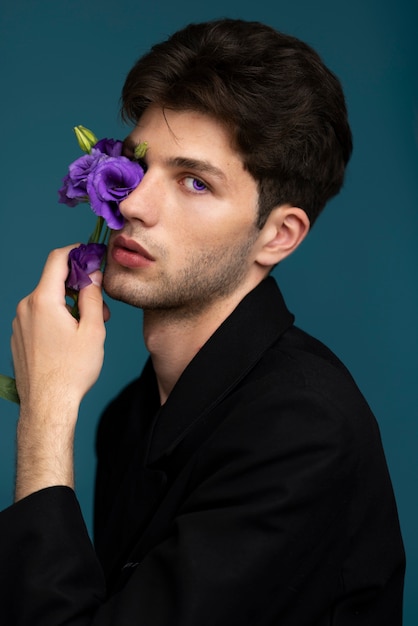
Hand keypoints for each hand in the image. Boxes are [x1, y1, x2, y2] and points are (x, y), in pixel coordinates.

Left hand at [11, 245, 108, 499]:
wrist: (47, 405)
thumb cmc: (72, 371)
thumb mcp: (93, 329)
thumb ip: (92, 296)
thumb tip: (91, 276)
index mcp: (43, 300)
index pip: (57, 259)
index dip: (77, 252)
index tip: (92, 256)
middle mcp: (26, 307)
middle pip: (54, 283)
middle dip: (79, 288)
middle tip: (101, 307)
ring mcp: (19, 323)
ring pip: (48, 302)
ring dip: (70, 306)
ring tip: (89, 330)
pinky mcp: (19, 337)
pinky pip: (39, 317)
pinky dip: (57, 319)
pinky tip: (71, 341)